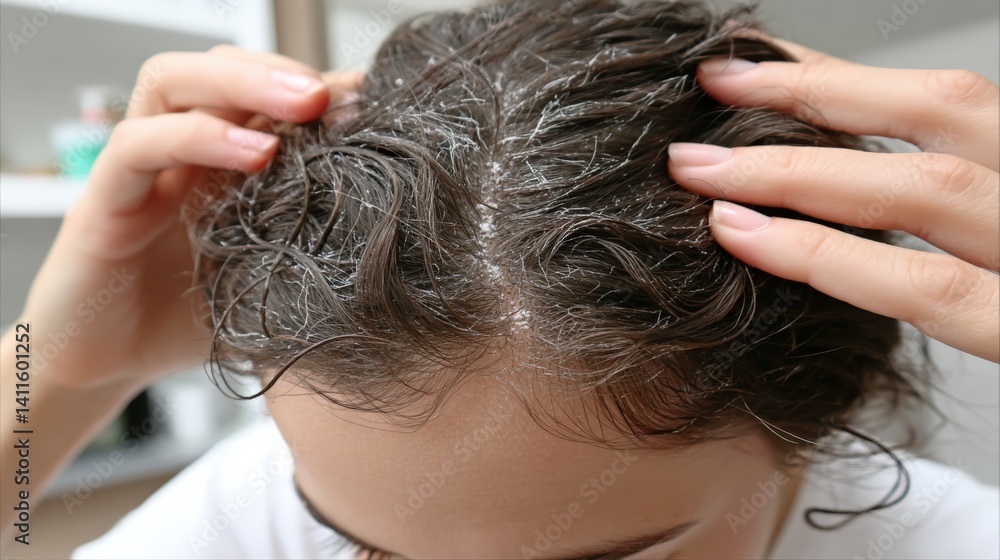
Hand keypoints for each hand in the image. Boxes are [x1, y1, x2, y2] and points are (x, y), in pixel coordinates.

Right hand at [19, 46, 362, 391]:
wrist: (111, 368)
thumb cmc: (192, 321)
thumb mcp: (268, 278)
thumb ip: (311, 246)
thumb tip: (397, 238)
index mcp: (220, 164)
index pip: (261, 97)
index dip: (315, 88)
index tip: (375, 99)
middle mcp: (178, 154)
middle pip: (217, 70)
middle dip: (280, 69)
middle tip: (337, 93)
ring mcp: (139, 171)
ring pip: (172, 83)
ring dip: (243, 82)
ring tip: (305, 104)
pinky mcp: (101, 203)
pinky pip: (138, 146)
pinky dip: (197, 137)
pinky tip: (254, 154)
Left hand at [668, 39, 998, 361]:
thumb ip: (971, 193)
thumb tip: (856, 176)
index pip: (947, 101)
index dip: (846, 78)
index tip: (759, 63)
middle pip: (937, 118)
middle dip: (811, 99)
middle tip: (713, 90)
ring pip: (922, 192)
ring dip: (797, 172)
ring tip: (701, 168)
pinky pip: (924, 291)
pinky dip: (827, 258)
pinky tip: (748, 238)